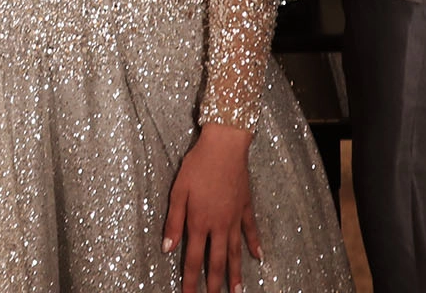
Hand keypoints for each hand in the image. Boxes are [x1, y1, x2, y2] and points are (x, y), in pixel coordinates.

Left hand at [165, 123, 262, 292]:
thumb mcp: (178, 191)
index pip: (193, 258)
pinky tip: (258, 257)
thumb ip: (174, 222)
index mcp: (199, 222)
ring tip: (237, 291)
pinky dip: (255, 244)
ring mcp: (235, 218)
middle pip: (217, 261)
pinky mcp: (245, 207)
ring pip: (235, 251)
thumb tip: (167, 248)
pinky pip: (250, 230)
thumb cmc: (197, 165)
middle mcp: (219, 225)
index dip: (190, 280)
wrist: (225, 146)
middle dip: (215, 284)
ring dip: (236, 273)